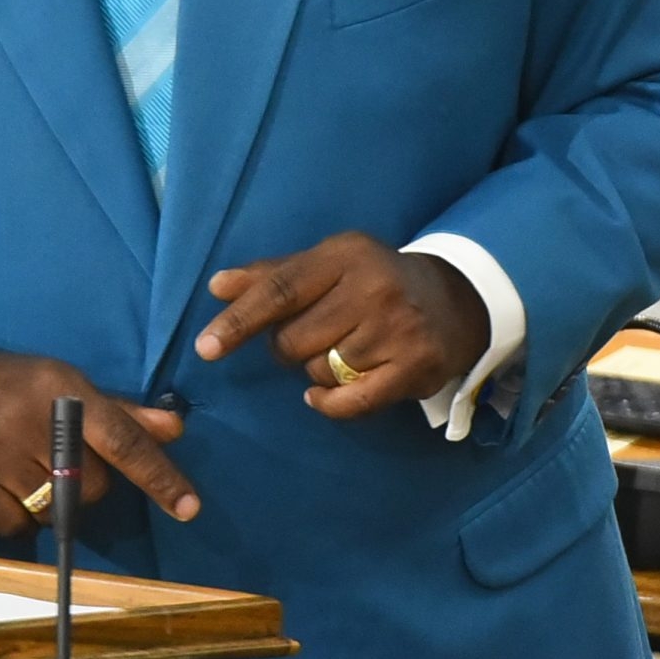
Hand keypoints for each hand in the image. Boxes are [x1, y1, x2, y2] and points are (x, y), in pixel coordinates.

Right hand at [0, 342, 199, 537]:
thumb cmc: (3, 384)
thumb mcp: (58, 383)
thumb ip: (117, 412)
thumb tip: (175, 428)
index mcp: (59, 390)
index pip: (121, 438)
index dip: (158, 474)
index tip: (189, 507)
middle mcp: (28, 421)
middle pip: (90, 486)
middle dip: (85, 483)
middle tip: (57, 459)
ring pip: (52, 512)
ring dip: (49, 503)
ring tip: (23, 468)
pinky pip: (14, 529)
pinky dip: (16, 519)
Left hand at [195, 232, 489, 417]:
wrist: (453, 301)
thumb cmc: (372, 280)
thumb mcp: (327, 264)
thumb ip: (271, 276)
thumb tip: (217, 287)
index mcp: (344, 254)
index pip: (280, 289)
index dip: (240, 320)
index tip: (206, 348)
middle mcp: (372, 287)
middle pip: (294, 340)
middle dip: (289, 349)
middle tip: (313, 337)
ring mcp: (397, 329)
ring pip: (320, 373)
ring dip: (318, 372)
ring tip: (342, 352)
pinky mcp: (415, 367)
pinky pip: (350, 402)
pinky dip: (330, 404)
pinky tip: (325, 396)